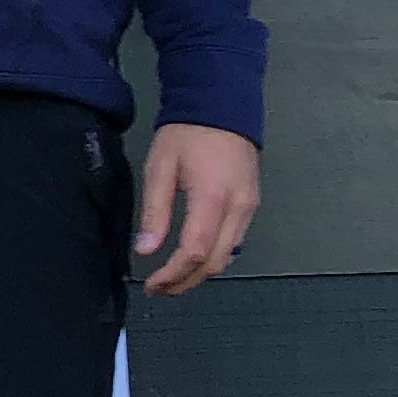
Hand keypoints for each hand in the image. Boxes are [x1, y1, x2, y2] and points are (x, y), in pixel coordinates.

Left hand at [134, 122, 258, 294]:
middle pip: (216, 262)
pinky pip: (235, 242)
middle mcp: (238, 208)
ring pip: (229, 256)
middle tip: (159, 289)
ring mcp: (250, 208)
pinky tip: (192, 259)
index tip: (152, 284)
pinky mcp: (251, 205)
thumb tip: (145, 250)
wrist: (222, 108)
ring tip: (172, 279)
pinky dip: (214, 258)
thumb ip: (155, 211)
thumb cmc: (186, 135)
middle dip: (187, 282)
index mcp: (213, 198)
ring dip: (201, 274)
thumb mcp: (160, 169)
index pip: (195, 252)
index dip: (173, 274)